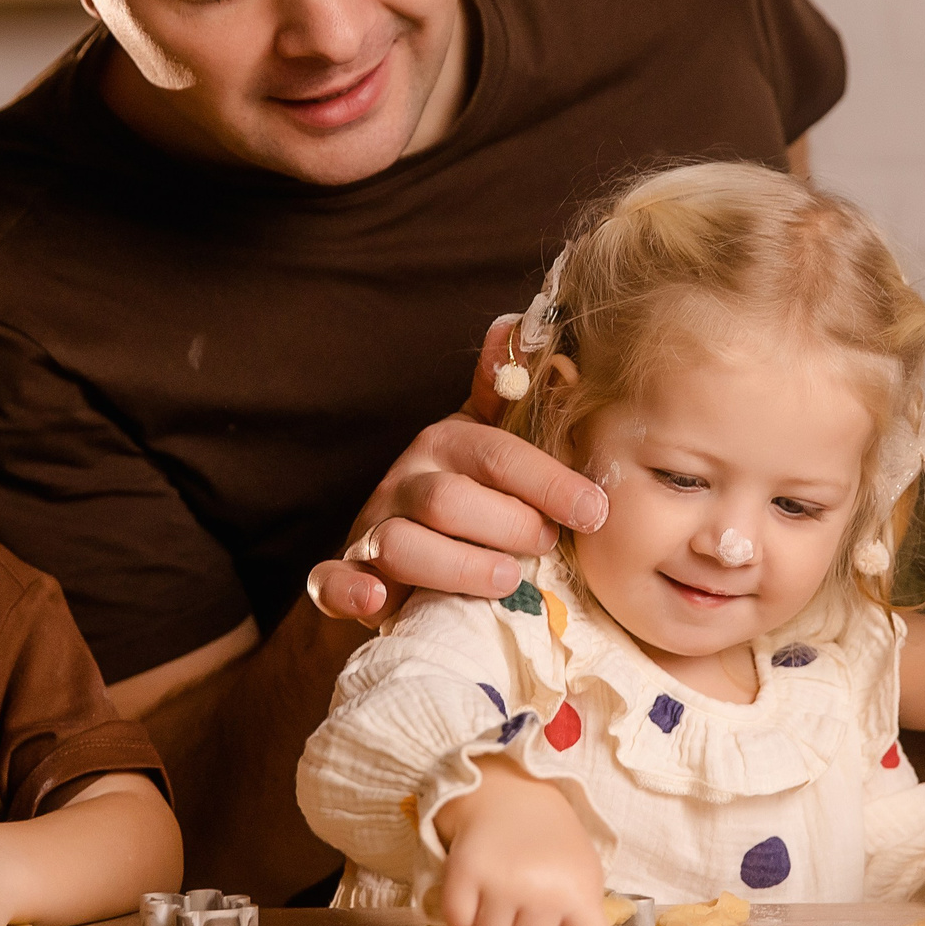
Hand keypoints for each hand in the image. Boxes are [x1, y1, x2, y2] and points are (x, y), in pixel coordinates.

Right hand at [306, 317, 608, 625]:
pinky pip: (331, 581)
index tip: (593, 510)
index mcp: (444, 444)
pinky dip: (350, 591)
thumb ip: (507, 391)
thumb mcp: (490, 438)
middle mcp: (402, 482)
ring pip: (399, 544)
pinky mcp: (344, 575)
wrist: (410, 543)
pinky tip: (379, 603)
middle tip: (548, 546)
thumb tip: (513, 322)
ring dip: (456, 567)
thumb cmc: (469, 490)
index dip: (548, 482)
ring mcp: (370, 529)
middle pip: (448, 500)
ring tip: (507, 580)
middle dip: (507, 525)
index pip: (497, 455)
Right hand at [432, 756, 626, 925]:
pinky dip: (463, 916)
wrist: (509, 793)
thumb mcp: (577, 881)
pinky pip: (458, 925)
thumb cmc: (549, 846)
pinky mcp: (463, 873)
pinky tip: (477, 889)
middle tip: (524, 909)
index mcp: (578, 891)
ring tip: (501, 894)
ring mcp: (500, 882)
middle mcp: (541, 889)